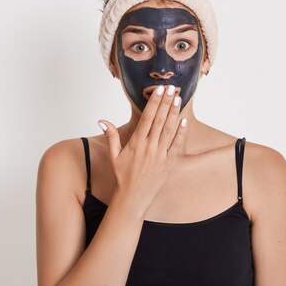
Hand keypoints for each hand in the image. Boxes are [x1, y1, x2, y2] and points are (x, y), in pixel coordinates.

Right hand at [98, 84, 186, 208]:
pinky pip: (176, 146)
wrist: (133, 198)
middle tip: (172, 87)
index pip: (147, 117)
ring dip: (174, 113)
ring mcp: (161, 155)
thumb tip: (102, 120)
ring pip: (169, 130)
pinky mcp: (169, 164)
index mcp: (136, 143)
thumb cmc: (122, 176)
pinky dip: (181, 133)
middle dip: (166, 102)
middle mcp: (150, 147)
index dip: (154, 102)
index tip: (159, 90)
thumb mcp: (114, 156)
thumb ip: (111, 136)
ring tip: (178, 98)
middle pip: (160, 120)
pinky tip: (183, 121)